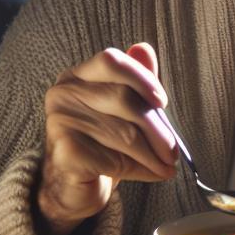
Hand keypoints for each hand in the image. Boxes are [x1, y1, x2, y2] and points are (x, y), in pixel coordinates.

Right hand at [36, 42, 177, 234]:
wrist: (75, 184)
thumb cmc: (103, 142)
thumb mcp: (123, 109)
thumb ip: (135, 81)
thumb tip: (144, 49)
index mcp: (78, 76)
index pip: (111, 61)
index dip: (142, 78)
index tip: (163, 101)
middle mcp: (63, 94)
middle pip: (124, 100)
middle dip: (157, 128)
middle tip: (174, 151)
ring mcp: (60, 123)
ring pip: (125, 134)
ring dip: (154, 154)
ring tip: (168, 165)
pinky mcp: (65, 153)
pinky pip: (115, 160)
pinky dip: (141, 169)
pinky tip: (151, 174)